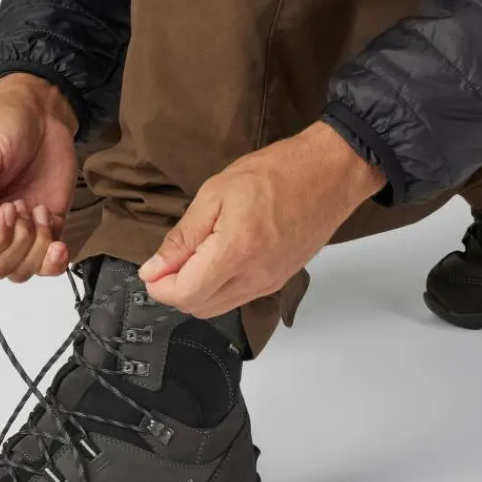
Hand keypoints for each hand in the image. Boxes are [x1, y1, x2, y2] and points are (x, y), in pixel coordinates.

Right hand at [0, 73, 77, 280]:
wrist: (42, 114)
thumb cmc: (2, 127)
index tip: (6, 209)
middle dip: (17, 242)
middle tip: (24, 205)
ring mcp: (19, 231)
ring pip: (24, 270)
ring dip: (37, 247)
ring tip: (39, 211)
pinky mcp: (47, 229)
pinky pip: (49, 264)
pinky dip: (56, 259)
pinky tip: (57, 238)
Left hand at [139, 122, 385, 316]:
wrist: (329, 174)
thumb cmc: (277, 173)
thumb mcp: (216, 193)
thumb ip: (183, 237)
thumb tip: (155, 269)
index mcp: (235, 252)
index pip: (185, 295)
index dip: (160, 287)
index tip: (152, 269)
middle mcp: (255, 277)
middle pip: (199, 308)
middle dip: (176, 291)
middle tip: (170, 260)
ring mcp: (270, 283)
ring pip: (219, 307)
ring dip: (198, 291)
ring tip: (196, 255)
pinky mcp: (280, 281)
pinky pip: (240, 298)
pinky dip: (220, 287)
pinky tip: (219, 259)